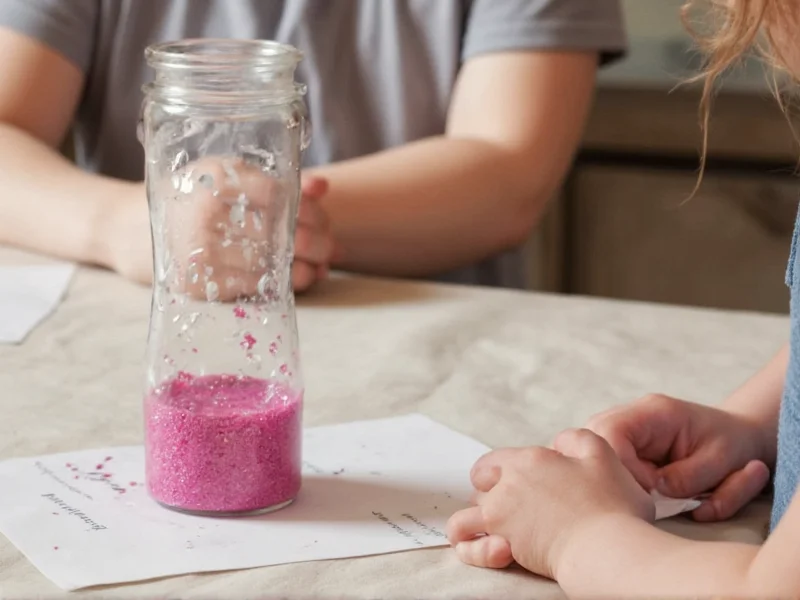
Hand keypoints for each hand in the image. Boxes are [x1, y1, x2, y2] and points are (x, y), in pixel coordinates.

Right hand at [105, 163, 335, 297]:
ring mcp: (200, 252)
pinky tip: (298, 278)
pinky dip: (284, 284)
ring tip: (320, 265)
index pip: (283, 197)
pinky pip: (255, 286)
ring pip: (274, 263)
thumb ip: (276, 181)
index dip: (311, 210)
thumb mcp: (227, 177)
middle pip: (283, 232)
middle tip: (330, 246)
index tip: (320, 216)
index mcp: (216, 177)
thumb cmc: (190, 198)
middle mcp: (206, 214)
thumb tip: (323, 188)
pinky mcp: (199, 283)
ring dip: (308, 267)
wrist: (129, 230)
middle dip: (318, 241)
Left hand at [446, 429, 652, 578]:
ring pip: (465, 518)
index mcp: (530, 461)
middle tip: (511, 508)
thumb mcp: (601, 453)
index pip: (494, 462)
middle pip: (480, 487)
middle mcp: (508, 485)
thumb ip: (575, 439)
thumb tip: (558, 443)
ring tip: (491, 533)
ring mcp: (500, 516)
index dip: (501, 472)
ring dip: (472, 523)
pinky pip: (469, 548)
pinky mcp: (503, 546)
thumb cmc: (611, 505)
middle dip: (489, 494)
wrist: (606, 547)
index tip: (520, 485)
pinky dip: (473, 549)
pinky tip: (492, 551)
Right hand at [586, 394, 770, 521]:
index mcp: (653, 411)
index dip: (623, 466)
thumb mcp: (721, 459)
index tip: (653, 491)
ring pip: (602, 461)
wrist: (740, 436)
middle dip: (622, 477)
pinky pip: (614, 472)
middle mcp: (630, 417)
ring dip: (630, 484)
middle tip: (655, 495)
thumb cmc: (733, 443)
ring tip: (664, 492)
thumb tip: (657, 489)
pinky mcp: (625, 450)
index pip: (612, 432)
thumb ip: (688, 476)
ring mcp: (624, 433)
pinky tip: (662, 490)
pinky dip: (637, 489)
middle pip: (596, 444)